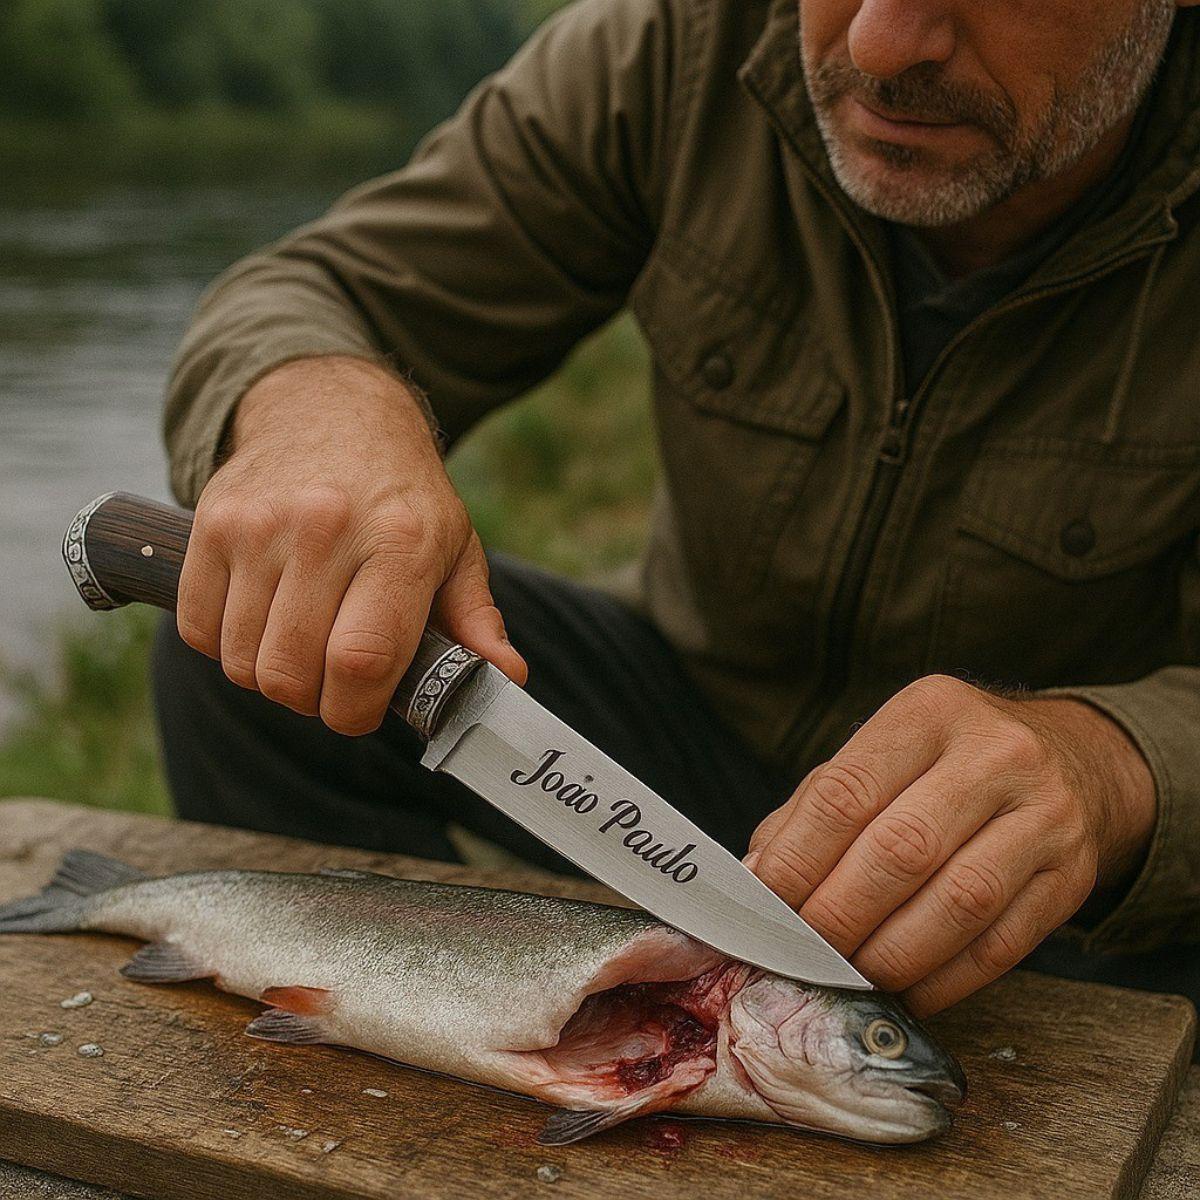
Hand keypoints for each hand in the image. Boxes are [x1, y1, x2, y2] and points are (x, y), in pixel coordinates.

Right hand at [176, 355, 526, 734]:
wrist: (331, 410)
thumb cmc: (402, 497)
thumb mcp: (455, 549)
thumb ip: (476, 620)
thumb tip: (507, 677)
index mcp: (401, 542)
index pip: (361, 661)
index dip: (356, 710)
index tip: (362, 709)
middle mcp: (327, 528)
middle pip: (292, 672)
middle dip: (312, 701)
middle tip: (331, 680)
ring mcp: (261, 524)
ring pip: (243, 660)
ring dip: (269, 675)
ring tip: (301, 645)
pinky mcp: (212, 522)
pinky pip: (199, 630)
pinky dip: (227, 645)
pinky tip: (262, 619)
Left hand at [745, 676, 1155, 1014]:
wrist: (1074, 761)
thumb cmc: (946, 763)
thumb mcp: (882, 754)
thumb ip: (815, 808)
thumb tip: (755, 877)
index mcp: (929, 711)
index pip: (846, 792)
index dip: (796, 859)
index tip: (762, 904)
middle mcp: (996, 754)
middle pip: (900, 850)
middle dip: (836, 914)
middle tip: (798, 950)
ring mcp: (1046, 815)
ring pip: (957, 902)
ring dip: (889, 954)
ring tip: (846, 975)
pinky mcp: (1073, 876)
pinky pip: (1000, 946)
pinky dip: (942, 981)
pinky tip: (904, 991)